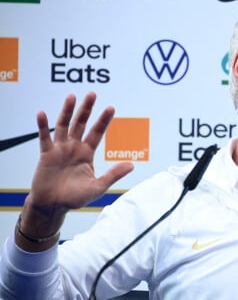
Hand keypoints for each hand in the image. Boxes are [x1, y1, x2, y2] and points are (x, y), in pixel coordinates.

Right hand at [20, 92, 133, 241]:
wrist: (53, 206)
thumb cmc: (75, 197)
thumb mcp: (98, 186)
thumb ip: (113, 174)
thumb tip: (132, 165)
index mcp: (87, 154)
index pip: (97, 132)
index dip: (103, 120)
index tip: (111, 108)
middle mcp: (74, 148)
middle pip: (81, 124)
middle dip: (87, 109)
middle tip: (92, 94)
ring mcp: (59, 149)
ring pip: (64, 125)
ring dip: (67, 111)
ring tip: (72, 97)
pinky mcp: (46, 154)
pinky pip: (44, 137)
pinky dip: (43, 126)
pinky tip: (43, 114)